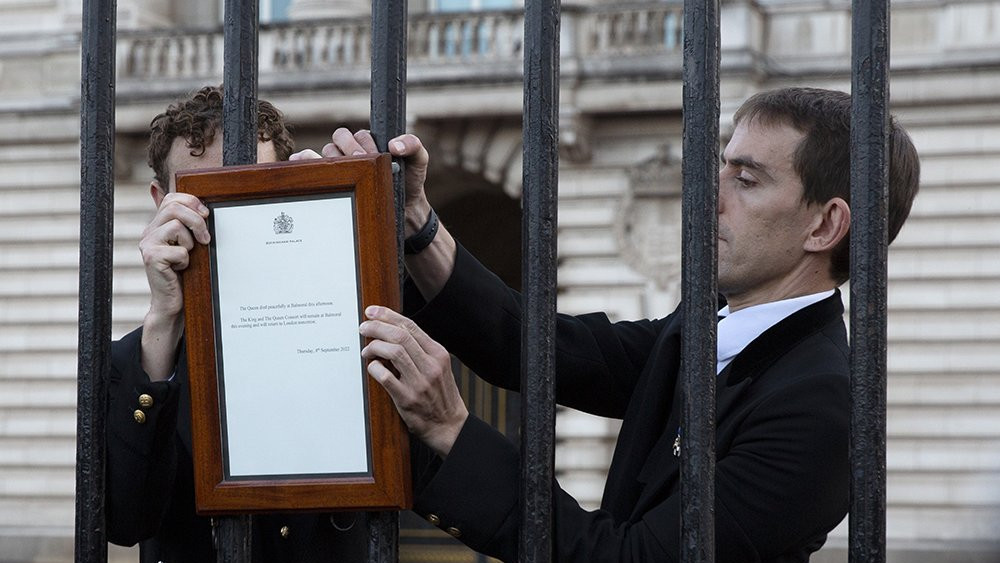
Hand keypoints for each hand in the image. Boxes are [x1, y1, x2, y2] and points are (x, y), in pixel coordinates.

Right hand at [138, 192, 208, 380]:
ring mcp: (147, 245)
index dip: (191, 201)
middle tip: (205, 238)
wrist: (171, 302)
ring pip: (176, 226)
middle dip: (196, 220)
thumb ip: (187, 224)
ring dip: (190, 243)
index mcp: (157, 225)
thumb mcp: (187, 244)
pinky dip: (186, 260)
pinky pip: (179, 250)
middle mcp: (148, 232)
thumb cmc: (183, 273)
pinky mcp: (152, 258)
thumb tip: (190, 202)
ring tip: (187, 257)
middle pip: (174, 207)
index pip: (171, 198)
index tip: (206, 214)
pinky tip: (180, 269)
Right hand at [290, 128, 431, 236]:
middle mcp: (350, 151)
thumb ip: (413, 145)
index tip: (375, 155)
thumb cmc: (409, 182)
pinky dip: (302, 160)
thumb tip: (393, 144)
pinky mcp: (331, 181)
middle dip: (348, 151)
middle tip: (361, 164)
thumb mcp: (419, 161)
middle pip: (337, 142)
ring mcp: (339, 166)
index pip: (356, 135)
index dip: (363, 144)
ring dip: (333, 162)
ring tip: (348, 174)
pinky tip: (301, 162)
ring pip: (325, 154)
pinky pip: (309, 163)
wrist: (403, 210)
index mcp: (368, 142)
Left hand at [360, 305, 467, 456]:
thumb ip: (420, 351)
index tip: (372, 312)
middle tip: (363, 327)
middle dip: (377, 327)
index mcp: (438, 353)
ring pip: (393, 352)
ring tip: (366, 350)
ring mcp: (419, 383)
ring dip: (374, 347)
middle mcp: (430, 365)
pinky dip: (375, 368)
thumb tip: (392, 333)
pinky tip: (372, 367)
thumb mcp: (438, 367)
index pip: (410, 326)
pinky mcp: (407, 399)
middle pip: (400, 336)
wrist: (450, 426)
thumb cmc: (441, 395)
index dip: (388, 316)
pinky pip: (386, 377)